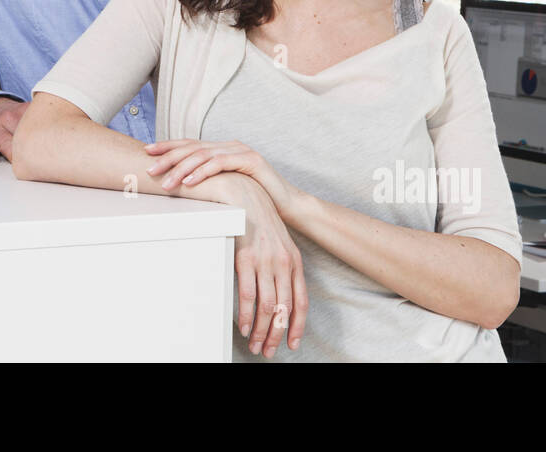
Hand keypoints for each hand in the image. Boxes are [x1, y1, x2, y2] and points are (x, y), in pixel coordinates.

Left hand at [147, 139, 298, 213]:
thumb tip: (178, 187)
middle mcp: (229, 145)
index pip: (189, 145)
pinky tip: (189, 182)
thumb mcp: (226, 189)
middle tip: (149, 168)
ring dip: (181, 169)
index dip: (168, 146)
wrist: (288, 205)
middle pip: (192, 147)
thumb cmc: (255, 199)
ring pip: (203, 155)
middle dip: (168, 157)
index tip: (146, 151)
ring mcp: (240, 150)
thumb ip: (208, 183)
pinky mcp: (251, 160)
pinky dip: (202, 172)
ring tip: (166, 182)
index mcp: (221, 149)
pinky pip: (221, 164)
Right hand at [212, 174, 308, 358]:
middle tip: (268, 351)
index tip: (292, 344)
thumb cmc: (259, 218)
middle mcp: (283, 263)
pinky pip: (249, 295)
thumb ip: (282, 266)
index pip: (301, 302)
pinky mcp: (245, 258)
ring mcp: (265, 261)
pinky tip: (244, 327)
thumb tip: (280, 293)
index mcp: (294, 261)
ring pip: (268, 307)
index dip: (297, 326)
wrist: (244, 194)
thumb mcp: (279, 242)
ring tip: (255, 345)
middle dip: (277, 335)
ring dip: (262, 331)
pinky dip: (247, 316)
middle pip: (284, 310)